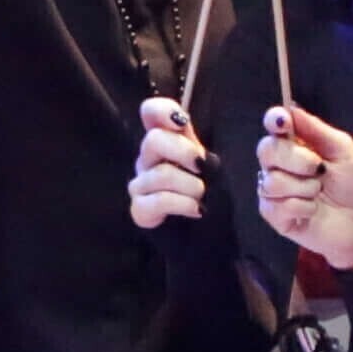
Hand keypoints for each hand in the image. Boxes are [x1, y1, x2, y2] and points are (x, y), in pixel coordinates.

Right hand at [123, 93, 212, 232]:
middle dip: (183, 152)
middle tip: (202, 168)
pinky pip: (158, 200)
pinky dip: (183, 204)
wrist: (212, 240)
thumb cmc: (212, 199)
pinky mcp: (139, 210)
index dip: (162, 111)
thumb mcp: (212, 167)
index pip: (151, 112)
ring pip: (160, 174)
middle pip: (153, 140)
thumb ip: (195, 144)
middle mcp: (149, 159)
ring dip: (191, 186)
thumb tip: (180, 123)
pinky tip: (196, 211)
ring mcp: (141, 185)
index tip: (181, 124)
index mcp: (167, 142)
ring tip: (203, 197)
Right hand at [247, 104, 352, 271]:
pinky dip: (301, 207)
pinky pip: (277, 206)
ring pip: (271, 181)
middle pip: (266, 150)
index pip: (274, 124)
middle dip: (295, 159)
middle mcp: (280, 163)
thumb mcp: (344, 150)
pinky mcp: (274, 215)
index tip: (282, 122)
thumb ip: (317, 130)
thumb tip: (290, 109)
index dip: (274, 120)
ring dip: (303, 188)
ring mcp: (274, 190)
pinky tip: (312, 210)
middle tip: (318, 168)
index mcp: (295, 143)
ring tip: (319, 192)